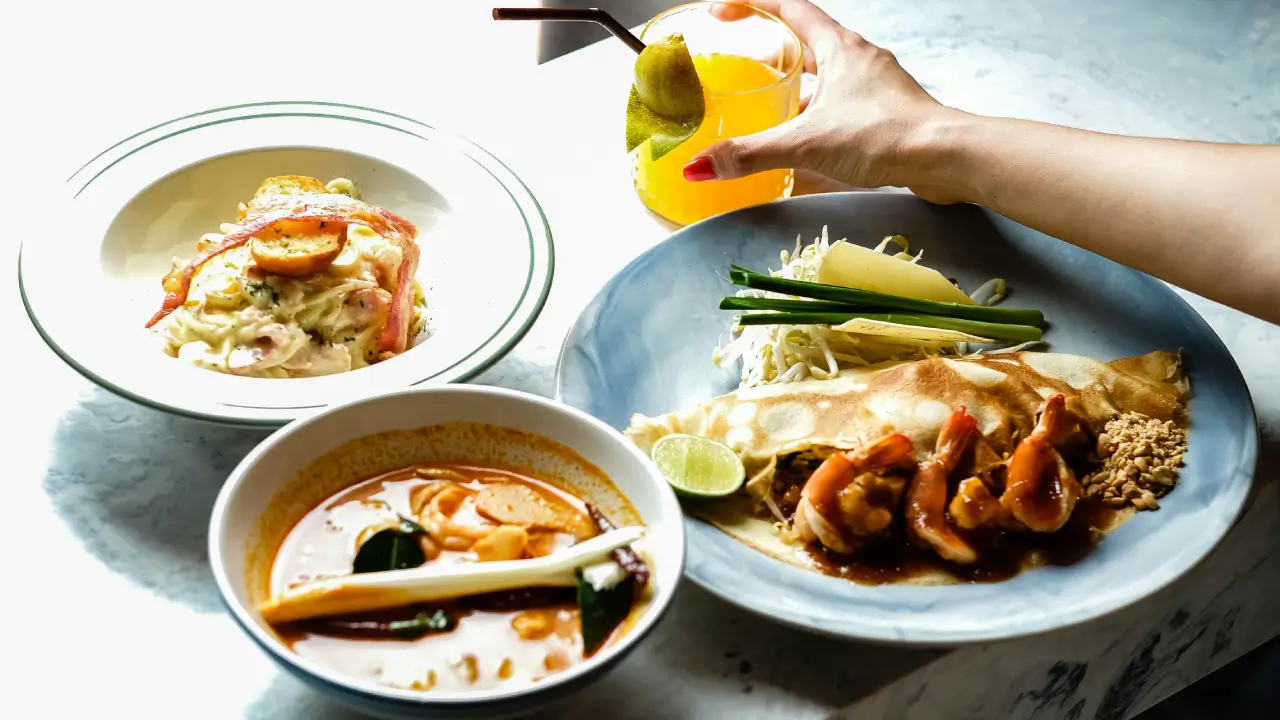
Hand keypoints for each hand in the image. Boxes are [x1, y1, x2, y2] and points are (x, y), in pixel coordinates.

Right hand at [687, 1, 960, 202]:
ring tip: (771, 105)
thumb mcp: (806, 143)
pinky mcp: (887, 112)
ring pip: (828, 73)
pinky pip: (845, 102)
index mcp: (838, 48)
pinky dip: (820, 112)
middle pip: (808, 40)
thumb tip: (701, 164)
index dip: (754, 5)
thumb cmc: (886, 135)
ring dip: (799, 85)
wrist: (944, 158)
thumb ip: (751, 153)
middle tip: (744, 64)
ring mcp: (876, 85)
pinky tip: (809, 139)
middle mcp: (859, 58)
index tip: (724, 12)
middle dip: (773, 49)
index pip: (790, 8)